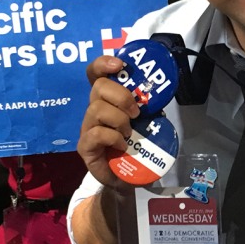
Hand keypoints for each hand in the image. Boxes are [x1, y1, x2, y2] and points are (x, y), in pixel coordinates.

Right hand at [77, 55, 140, 186]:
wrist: (126, 179)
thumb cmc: (134, 148)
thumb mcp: (146, 124)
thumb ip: (148, 109)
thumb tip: (160, 96)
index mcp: (106, 101)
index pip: (95, 74)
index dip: (103, 64)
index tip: (119, 64)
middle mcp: (93, 110)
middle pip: (98, 87)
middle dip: (121, 96)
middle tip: (136, 113)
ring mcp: (87, 128)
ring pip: (97, 109)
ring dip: (119, 119)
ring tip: (129, 132)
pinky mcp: (85, 146)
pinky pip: (96, 133)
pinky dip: (114, 137)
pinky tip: (122, 145)